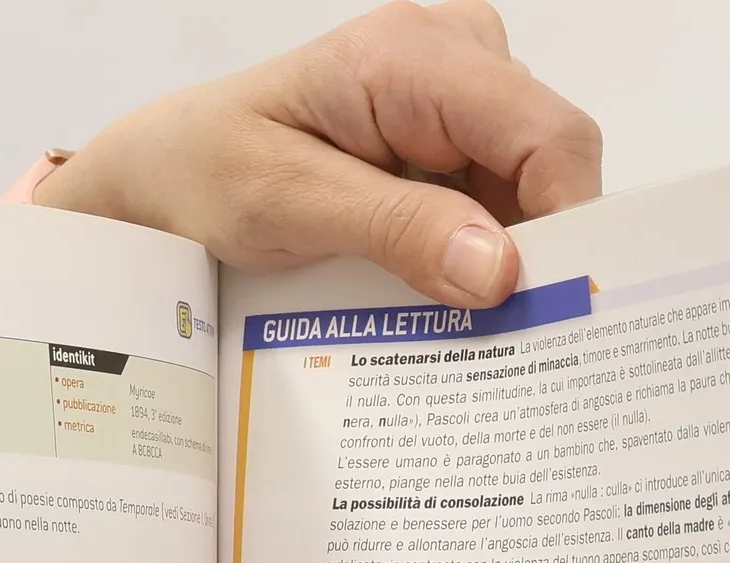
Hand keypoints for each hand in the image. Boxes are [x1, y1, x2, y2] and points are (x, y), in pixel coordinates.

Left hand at [37, 0, 600, 308]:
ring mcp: (456, 96)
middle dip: (536, 251)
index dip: (566, 227)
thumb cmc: (206, 174)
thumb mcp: (289, 208)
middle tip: (502, 339)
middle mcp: (452, 57)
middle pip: (550, 161)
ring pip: (530, 188)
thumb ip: (396, 231)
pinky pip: (496, 200)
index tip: (546, 313)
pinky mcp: (447, 138)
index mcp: (413, 56)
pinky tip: (444, 298)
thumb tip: (499, 270)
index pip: (547, 135)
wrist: (162, 173)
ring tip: (460, 325)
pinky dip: (479, 255)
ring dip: (505, 261)